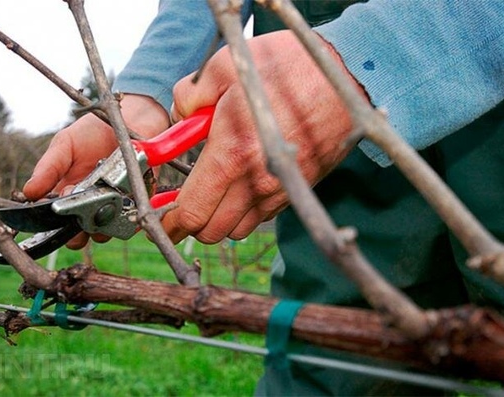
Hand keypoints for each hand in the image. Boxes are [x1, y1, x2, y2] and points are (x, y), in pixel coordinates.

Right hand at [23, 94, 168, 248]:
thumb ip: (49, 168)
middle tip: (83, 206)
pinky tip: (126, 195)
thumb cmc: (93, 133)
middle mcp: (88, 207)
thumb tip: (28, 191)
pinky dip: (127, 215)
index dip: (54, 221)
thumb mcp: (65, 144)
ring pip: (104, 233)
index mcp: (66, 196)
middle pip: (78, 236)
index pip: (55, 223)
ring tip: (107, 197)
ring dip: (103, 223)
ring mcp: (112, 208)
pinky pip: (131, 223)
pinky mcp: (136, 205)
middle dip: (77, 231)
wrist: (129, 121)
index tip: (59, 204)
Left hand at [164, 30, 365, 243]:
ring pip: (238, 229)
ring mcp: (280, 190)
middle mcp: (256, 183)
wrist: (344, 77)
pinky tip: (242, 183)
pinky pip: (263, 216)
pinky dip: (246, 211)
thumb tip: (178, 117)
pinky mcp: (296, 189)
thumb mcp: (224, 68)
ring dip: (220, 218)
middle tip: (182, 202)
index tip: (159, 216)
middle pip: (213, 231)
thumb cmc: (286, 68)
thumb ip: (189, 97)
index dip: (169, 220)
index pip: (192, 212)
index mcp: (231, 155)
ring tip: (214, 190)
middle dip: (191, 222)